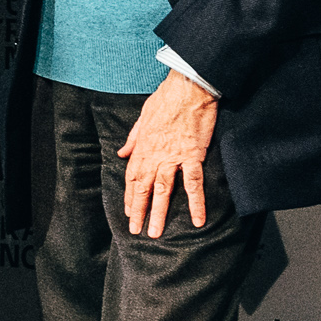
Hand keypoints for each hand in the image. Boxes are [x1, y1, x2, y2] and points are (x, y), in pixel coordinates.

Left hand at [121, 71, 219, 238]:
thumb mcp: (142, 116)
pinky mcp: (193, 156)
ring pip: (163, 190)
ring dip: (159, 213)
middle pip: (143, 188)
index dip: (129, 195)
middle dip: (138, 211)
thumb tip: (121, 152)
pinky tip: (198, 219)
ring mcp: (173, 157)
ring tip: (155, 233)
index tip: (128, 211)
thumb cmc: (166, 98)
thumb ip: (132, 138)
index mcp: (142, 146)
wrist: (188, 88)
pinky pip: (194, 184)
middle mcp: (155, 155)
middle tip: (136, 230)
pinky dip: (196, 202)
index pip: (132, 176)